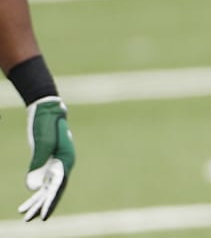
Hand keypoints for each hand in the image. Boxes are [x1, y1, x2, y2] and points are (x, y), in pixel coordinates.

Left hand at [20, 96, 74, 220]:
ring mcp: (56, 164)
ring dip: (37, 203)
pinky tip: (27, 202)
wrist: (48, 109)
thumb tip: (32, 189)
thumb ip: (37, 164)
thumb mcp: (41, 142)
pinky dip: (35, 193)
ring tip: (25, 217)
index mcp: (66, 160)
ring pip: (47, 189)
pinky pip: (42, 182)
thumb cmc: (46, 123)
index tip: (43, 215)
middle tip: (33, 220)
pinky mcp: (48, 162)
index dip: (51, 202)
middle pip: (53, 191)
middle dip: (43, 206)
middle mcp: (63, 164)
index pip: (58, 186)